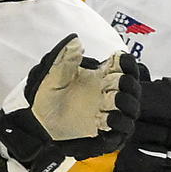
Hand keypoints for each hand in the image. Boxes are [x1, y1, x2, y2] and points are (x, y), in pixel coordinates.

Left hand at [0, 34, 140, 171]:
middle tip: (116, 82)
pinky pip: (123, 128)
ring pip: (132, 107)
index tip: (118, 59)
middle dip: (128, 83)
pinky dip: (119, 122)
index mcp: (101, 76)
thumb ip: (65, 58)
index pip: (125, 66)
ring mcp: (109, 112)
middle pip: (132, 86)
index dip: (126, 62)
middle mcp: (109, 93)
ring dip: (126, 102)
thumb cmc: (48, 97)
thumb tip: (75, 41)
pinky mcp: (105, 130)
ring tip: (111, 99)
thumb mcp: (54, 76)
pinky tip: (107, 118)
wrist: (38, 123)